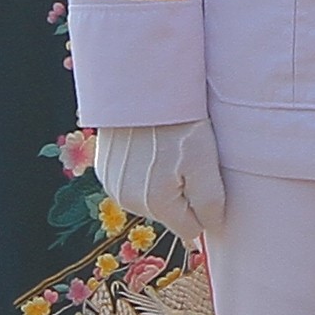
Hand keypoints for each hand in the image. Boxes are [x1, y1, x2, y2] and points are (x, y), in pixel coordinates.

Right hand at [90, 120, 223, 249]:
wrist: (140, 85)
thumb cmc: (178, 121)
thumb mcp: (204, 161)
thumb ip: (210, 203)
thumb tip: (211, 229)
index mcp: (156, 203)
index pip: (190, 229)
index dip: (204, 209)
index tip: (205, 180)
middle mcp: (129, 201)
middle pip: (170, 215)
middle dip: (182, 195)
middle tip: (187, 158)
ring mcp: (113, 186)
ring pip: (150, 200)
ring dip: (162, 184)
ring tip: (167, 149)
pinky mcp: (104, 170)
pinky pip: (131, 184)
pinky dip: (142, 171)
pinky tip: (149, 147)